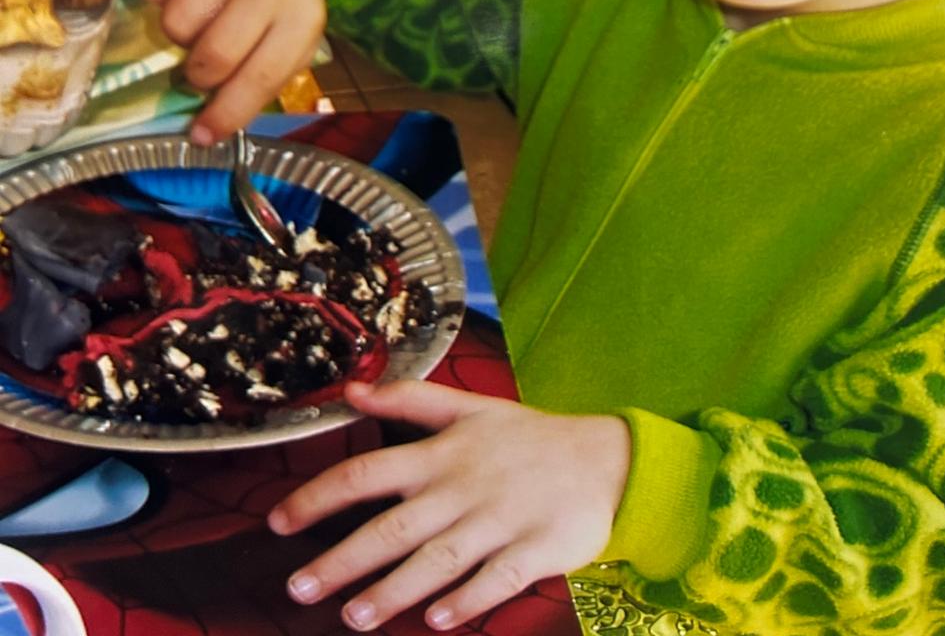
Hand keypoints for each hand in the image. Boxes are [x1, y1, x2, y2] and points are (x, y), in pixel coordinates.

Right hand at [138, 0, 334, 142]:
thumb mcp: (287, 39)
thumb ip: (256, 79)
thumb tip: (205, 128)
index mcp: (303, 15)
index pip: (262, 76)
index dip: (226, 113)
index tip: (201, 135)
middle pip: (214, 53)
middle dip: (199, 72)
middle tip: (202, 63)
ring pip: (176, 20)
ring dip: (178, 32)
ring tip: (196, 18)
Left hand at [269, 379, 631, 631]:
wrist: (606, 459)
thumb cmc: (529, 438)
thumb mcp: (472, 408)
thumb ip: (410, 400)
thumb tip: (351, 391)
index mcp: (443, 453)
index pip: (367, 472)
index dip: (319, 496)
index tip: (279, 521)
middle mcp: (464, 487)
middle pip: (393, 526)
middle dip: (342, 559)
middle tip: (298, 588)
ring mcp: (500, 520)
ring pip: (437, 559)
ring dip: (393, 591)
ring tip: (354, 617)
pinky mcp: (535, 549)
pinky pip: (495, 579)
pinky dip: (467, 600)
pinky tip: (437, 622)